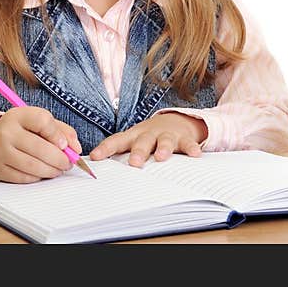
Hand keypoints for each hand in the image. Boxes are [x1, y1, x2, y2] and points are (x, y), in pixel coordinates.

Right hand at [0, 107, 81, 183]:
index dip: (58, 135)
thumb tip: (76, 149)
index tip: (65, 145)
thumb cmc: (23, 130)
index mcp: (18, 115)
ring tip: (58, 169)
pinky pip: (24, 178)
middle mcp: (6, 132)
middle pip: (40, 148)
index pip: (42, 121)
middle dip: (60, 159)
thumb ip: (62, 131)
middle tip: (68, 163)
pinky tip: (43, 173)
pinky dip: (38, 177)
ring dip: (52, 171)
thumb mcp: (40, 121)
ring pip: (33, 166)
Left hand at [89, 113, 206, 167]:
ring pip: (164, 141)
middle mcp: (149, 134)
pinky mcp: (183, 138)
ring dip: (163, 149)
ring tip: (162, 157)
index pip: (116, 141)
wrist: (175, 120)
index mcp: (133, 136)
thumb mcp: (133, 141)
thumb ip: (118, 152)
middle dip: (138, 152)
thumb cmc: (148, 137)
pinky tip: (195, 155)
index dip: (105, 149)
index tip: (95, 158)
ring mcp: (166, 135)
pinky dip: (191, 149)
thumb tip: (92, 166)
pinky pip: (188, 144)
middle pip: (142, 142)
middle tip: (134, 164)